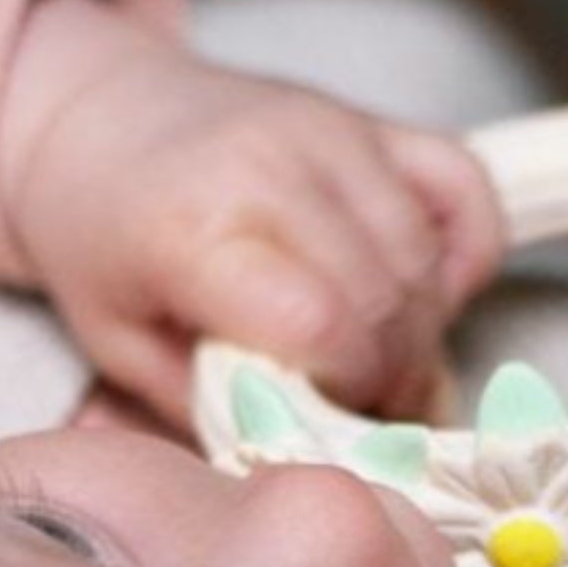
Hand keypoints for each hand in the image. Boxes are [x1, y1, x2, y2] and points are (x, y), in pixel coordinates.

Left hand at [9, 13, 502, 429]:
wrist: (98, 117)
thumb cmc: (107, 246)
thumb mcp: (125, 348)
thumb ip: (217, 404)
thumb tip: (321, 449)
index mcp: (194, 229)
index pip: (325, 324)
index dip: (348, 387)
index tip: (331, 410)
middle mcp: (272, 167)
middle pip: (387, 301)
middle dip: (393, 374)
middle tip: (367, 403)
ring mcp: (333, 133)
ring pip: (428, 261)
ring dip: (425, 329)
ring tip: (386, 356)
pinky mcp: (375, 123)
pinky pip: (467, 190)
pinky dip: (470, 250)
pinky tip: (428, 287)